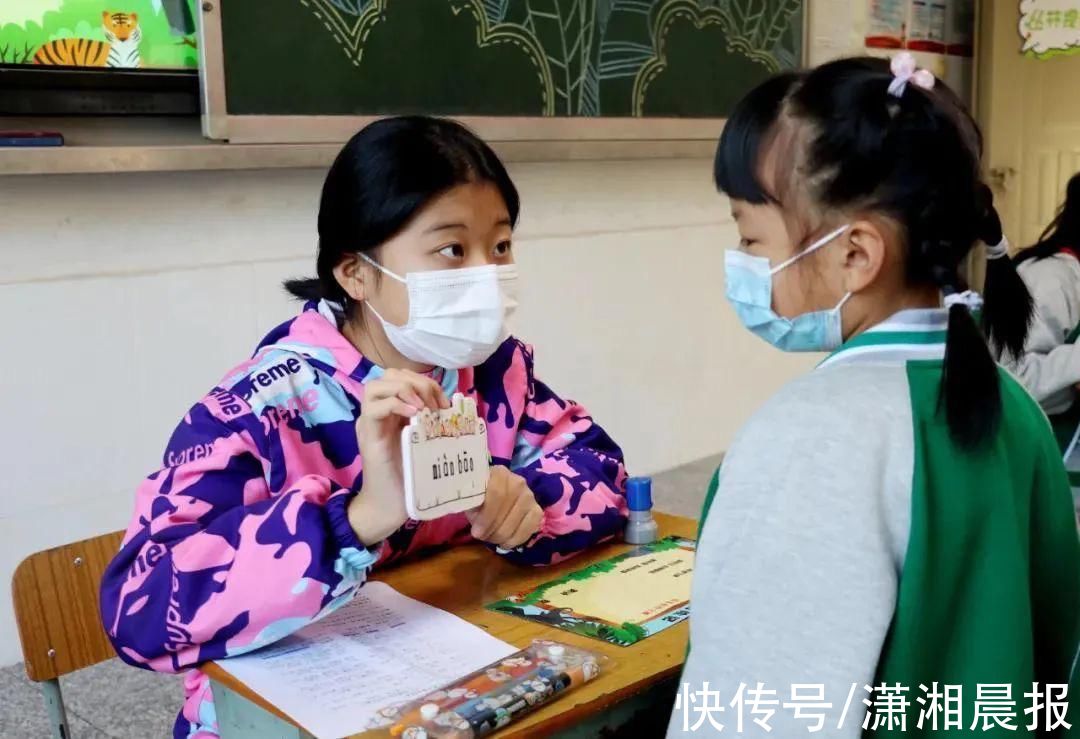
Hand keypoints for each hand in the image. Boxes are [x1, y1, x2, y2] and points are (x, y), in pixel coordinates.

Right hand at [348, 369, 448, 545]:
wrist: (390, 507)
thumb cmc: (411, 479)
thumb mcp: (428, 444)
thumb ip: (434, 424)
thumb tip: (456, 406)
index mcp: (393, 412)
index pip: (403, 378)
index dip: (426, 383)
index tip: (445, 405)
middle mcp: (378, 413)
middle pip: (390, 375)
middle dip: (418, 383)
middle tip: (435, 407)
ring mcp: (370, 423)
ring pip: (376, 385)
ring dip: (405, 390)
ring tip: (423, 409)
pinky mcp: (368, 435)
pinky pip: (374, 407)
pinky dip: (397, 405)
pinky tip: (415, 417)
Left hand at [465, 466, 542, 548]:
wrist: (493, 493)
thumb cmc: (479, 495)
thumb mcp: (471, 497)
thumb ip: (472, 505)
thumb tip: (477, 523)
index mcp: (500, 473)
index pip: (497, 495)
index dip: (486, 517)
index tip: (475, 532)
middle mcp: (518, 482)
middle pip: (507, 511)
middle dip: (492, 530)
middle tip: (482, 537)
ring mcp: (530, 496)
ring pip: (518, 522)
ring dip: (502, 536)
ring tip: (491, 539)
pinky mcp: (537, 510)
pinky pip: (531, 527)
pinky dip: (517, 539)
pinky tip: (506, 542)